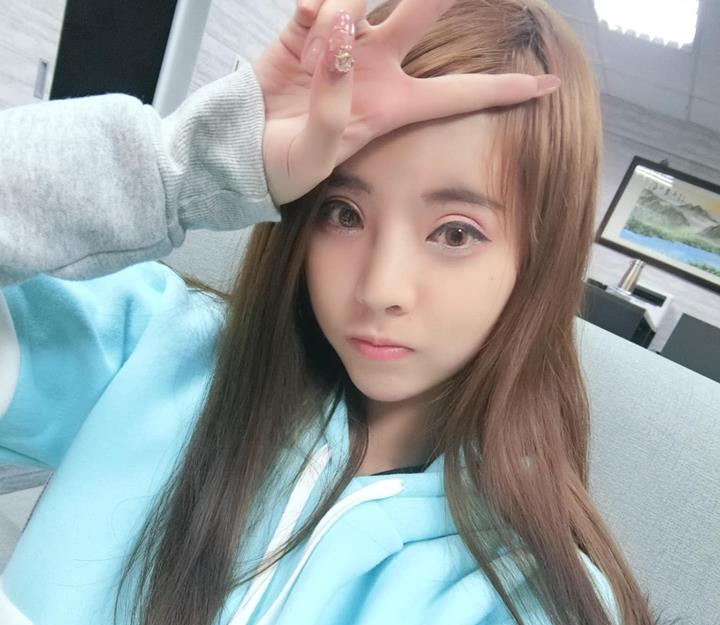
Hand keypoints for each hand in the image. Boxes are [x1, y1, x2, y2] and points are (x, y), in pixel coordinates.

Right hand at [252, 0, 559, 207]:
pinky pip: (319, 0)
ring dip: (352, 2)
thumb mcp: (317, 154)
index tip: (550, 84)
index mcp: (393, 107)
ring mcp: (344, 43)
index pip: (459, 94)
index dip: (503, 90)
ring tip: (323, 39)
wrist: (236, 154)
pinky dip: (316, 8)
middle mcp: (378, 67)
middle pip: (424, 13)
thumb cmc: (284, 168)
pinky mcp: (306, 26)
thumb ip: (333, 100)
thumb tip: (342, 31)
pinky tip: (308, 24)